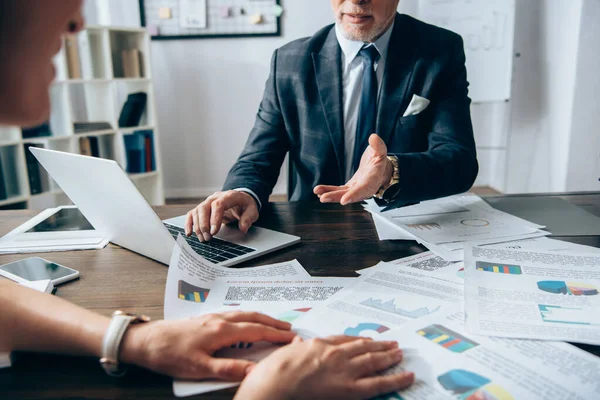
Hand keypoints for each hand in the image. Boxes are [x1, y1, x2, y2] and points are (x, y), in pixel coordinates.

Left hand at [119, 312, 294, 380]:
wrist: (146, 341)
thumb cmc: (169, 354)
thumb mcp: (200, 368)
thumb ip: (229, 369)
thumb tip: (253, 370)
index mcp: (221, 331)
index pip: (257, 332)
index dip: (276, 335)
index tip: (291, 338)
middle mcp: (219, 320)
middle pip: (253, 318)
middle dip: (273, 323)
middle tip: (289, 329)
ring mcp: (211, 317)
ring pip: (243, 314)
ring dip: (261, 318)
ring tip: (272, 324)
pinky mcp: (204, 319)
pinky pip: (233, 314)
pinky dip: (247, 317)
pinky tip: (245, 322)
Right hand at [185, 190, 258, 241]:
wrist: (240, 199)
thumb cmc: (245, 205)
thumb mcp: (252, 210)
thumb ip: (248, 218)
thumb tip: (243, 228)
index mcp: (229, 196)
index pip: (218, 205)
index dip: (214, 219)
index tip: (214, 232)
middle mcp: (215, 197)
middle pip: (204, 208)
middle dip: (204, 224)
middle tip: (208, 238)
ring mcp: (207, 202)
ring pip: (197, 211)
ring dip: (198, 226)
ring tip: (203, 239)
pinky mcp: (202, 208)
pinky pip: (192, 214)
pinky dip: (189, 223)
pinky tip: (189, 233)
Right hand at [235, 336, 413, 399]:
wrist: (270, 388)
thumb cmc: (271, 375)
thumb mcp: (282, 354)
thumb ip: (295, 348)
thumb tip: (297, 343)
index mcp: (317, 344)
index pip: (342, 340)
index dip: (358, 340)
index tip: (367, 340)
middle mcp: (333, 353)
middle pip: (361, 347)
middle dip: (378, 346)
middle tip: (392, 344)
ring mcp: (342, 370)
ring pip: (373, 360)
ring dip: (389, 356)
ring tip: (400, 354)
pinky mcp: (349, 389)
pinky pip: (378, 383)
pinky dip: (395, 379)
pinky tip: (407, 376)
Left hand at [314, 134, 392, 204]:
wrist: (380, 169)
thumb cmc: (380, 158)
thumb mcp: (380, 150)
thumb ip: (378, 145)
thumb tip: (373, 137)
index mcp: (373, 179)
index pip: (364, 188)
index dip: (354, 194)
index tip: (344, 200)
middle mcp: (365, 188)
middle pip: (350, 194)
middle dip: (336, 197)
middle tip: (323, 198)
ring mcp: (356, 189)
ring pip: (343, 194)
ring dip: (330, 195)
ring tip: (318, 194)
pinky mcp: (350, 188)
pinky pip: (339, 191)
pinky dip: (329, 191)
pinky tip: (319, 192)